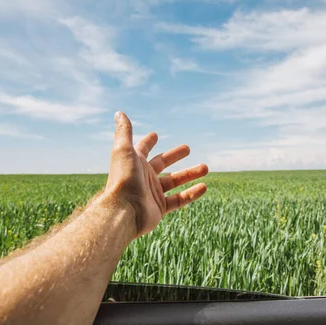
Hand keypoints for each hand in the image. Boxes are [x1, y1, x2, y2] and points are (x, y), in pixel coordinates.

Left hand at [101, 111, 207, 238]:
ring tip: (206, 167)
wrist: (124, 212)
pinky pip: (179, 200)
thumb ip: (124, 132)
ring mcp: (152, 193)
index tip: (154, 135)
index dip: (148, 142)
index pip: (143, 149)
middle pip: (162, 164)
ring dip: (190, 174)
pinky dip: (192, 194)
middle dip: (174, 156)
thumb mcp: (123, 150)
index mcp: (135, 163)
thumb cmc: (123, 179)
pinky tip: (204, 187)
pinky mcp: (159, 208)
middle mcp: (143, 177)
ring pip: (174, 181)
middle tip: (188, 148)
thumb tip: (119, 112)